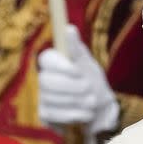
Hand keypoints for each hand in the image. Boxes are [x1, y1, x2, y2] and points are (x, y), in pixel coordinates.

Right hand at [38, 26, 118, 143]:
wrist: (100, 111)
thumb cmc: (92, 82)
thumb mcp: (88, 64)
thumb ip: (77, 49)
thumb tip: (69, 28)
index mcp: (54, 62)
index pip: (46, 59)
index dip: (61, 66)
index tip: (78, 71)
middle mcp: (44, 78)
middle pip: (46, 81)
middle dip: (73, 87)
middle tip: (89, 88)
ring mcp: (42, 97)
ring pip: (52, 99)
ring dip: (78, 101)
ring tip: (92, 101)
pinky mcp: (45, 115)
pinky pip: (55, 115)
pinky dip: (75, 114)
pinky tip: (86, 114)